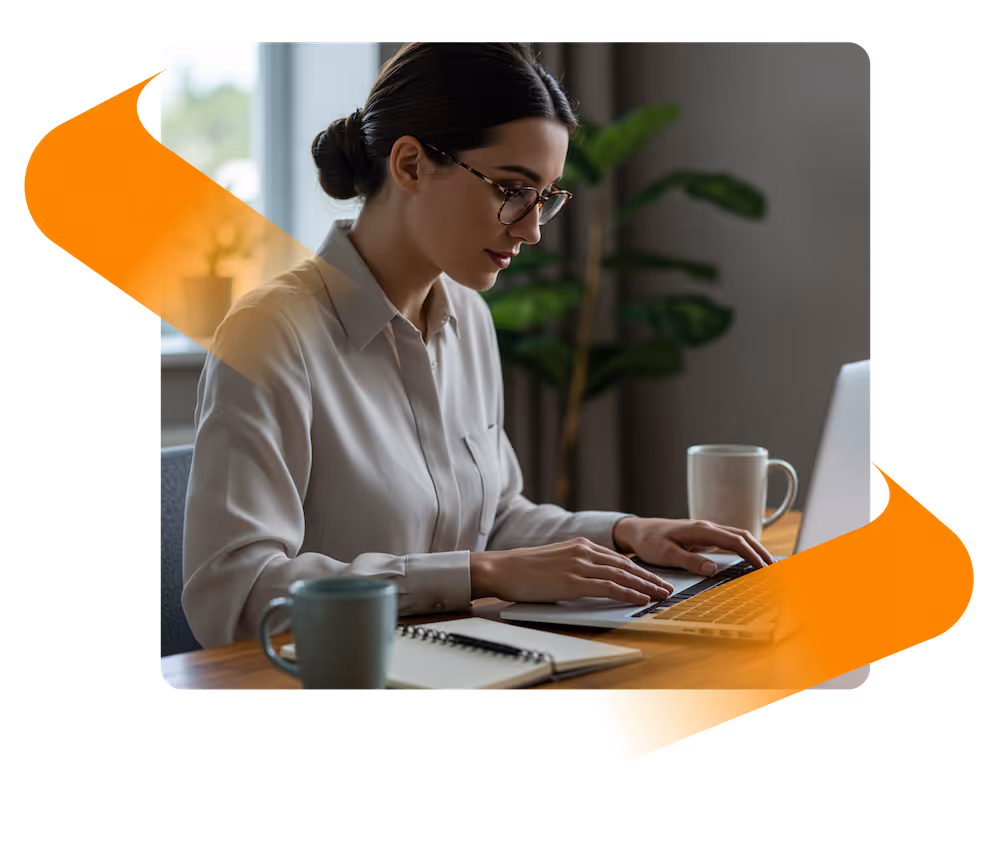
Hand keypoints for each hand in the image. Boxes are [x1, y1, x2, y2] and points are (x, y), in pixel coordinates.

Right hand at [470, 538, 674, 605]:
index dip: (640, 570)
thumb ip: (577, 565)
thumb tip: (593, 580)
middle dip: (649, 578)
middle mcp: (583, 551)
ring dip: (645, 587)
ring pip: (621, 575)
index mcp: (580, 544)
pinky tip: (639, 599)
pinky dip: (627, 593)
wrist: (501, 568)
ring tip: (660, 596)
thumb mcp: (556, 560)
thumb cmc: (524, 568)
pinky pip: (607, 588)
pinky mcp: (571, 582)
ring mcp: (578, 565)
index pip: (619, 557)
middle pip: (626, 565)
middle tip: (667, 588)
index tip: (655, 579)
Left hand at [613, 517, 774, 575]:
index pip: (735, 541)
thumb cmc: (649, 541)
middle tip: (776, 569)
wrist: (637, 531)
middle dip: (761, 551)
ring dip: (755, 549)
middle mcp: (707, 527)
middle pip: (743, 536)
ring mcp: (707, 531)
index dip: (753, 555)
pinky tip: (749, 560)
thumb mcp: (665, 554)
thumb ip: (688, 560)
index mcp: (701, 530)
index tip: (765, 569)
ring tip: (768, 566)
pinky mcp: (704, 537)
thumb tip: (712, 568)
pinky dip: (744, 549)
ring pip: (739, 537)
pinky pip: (730, 541)